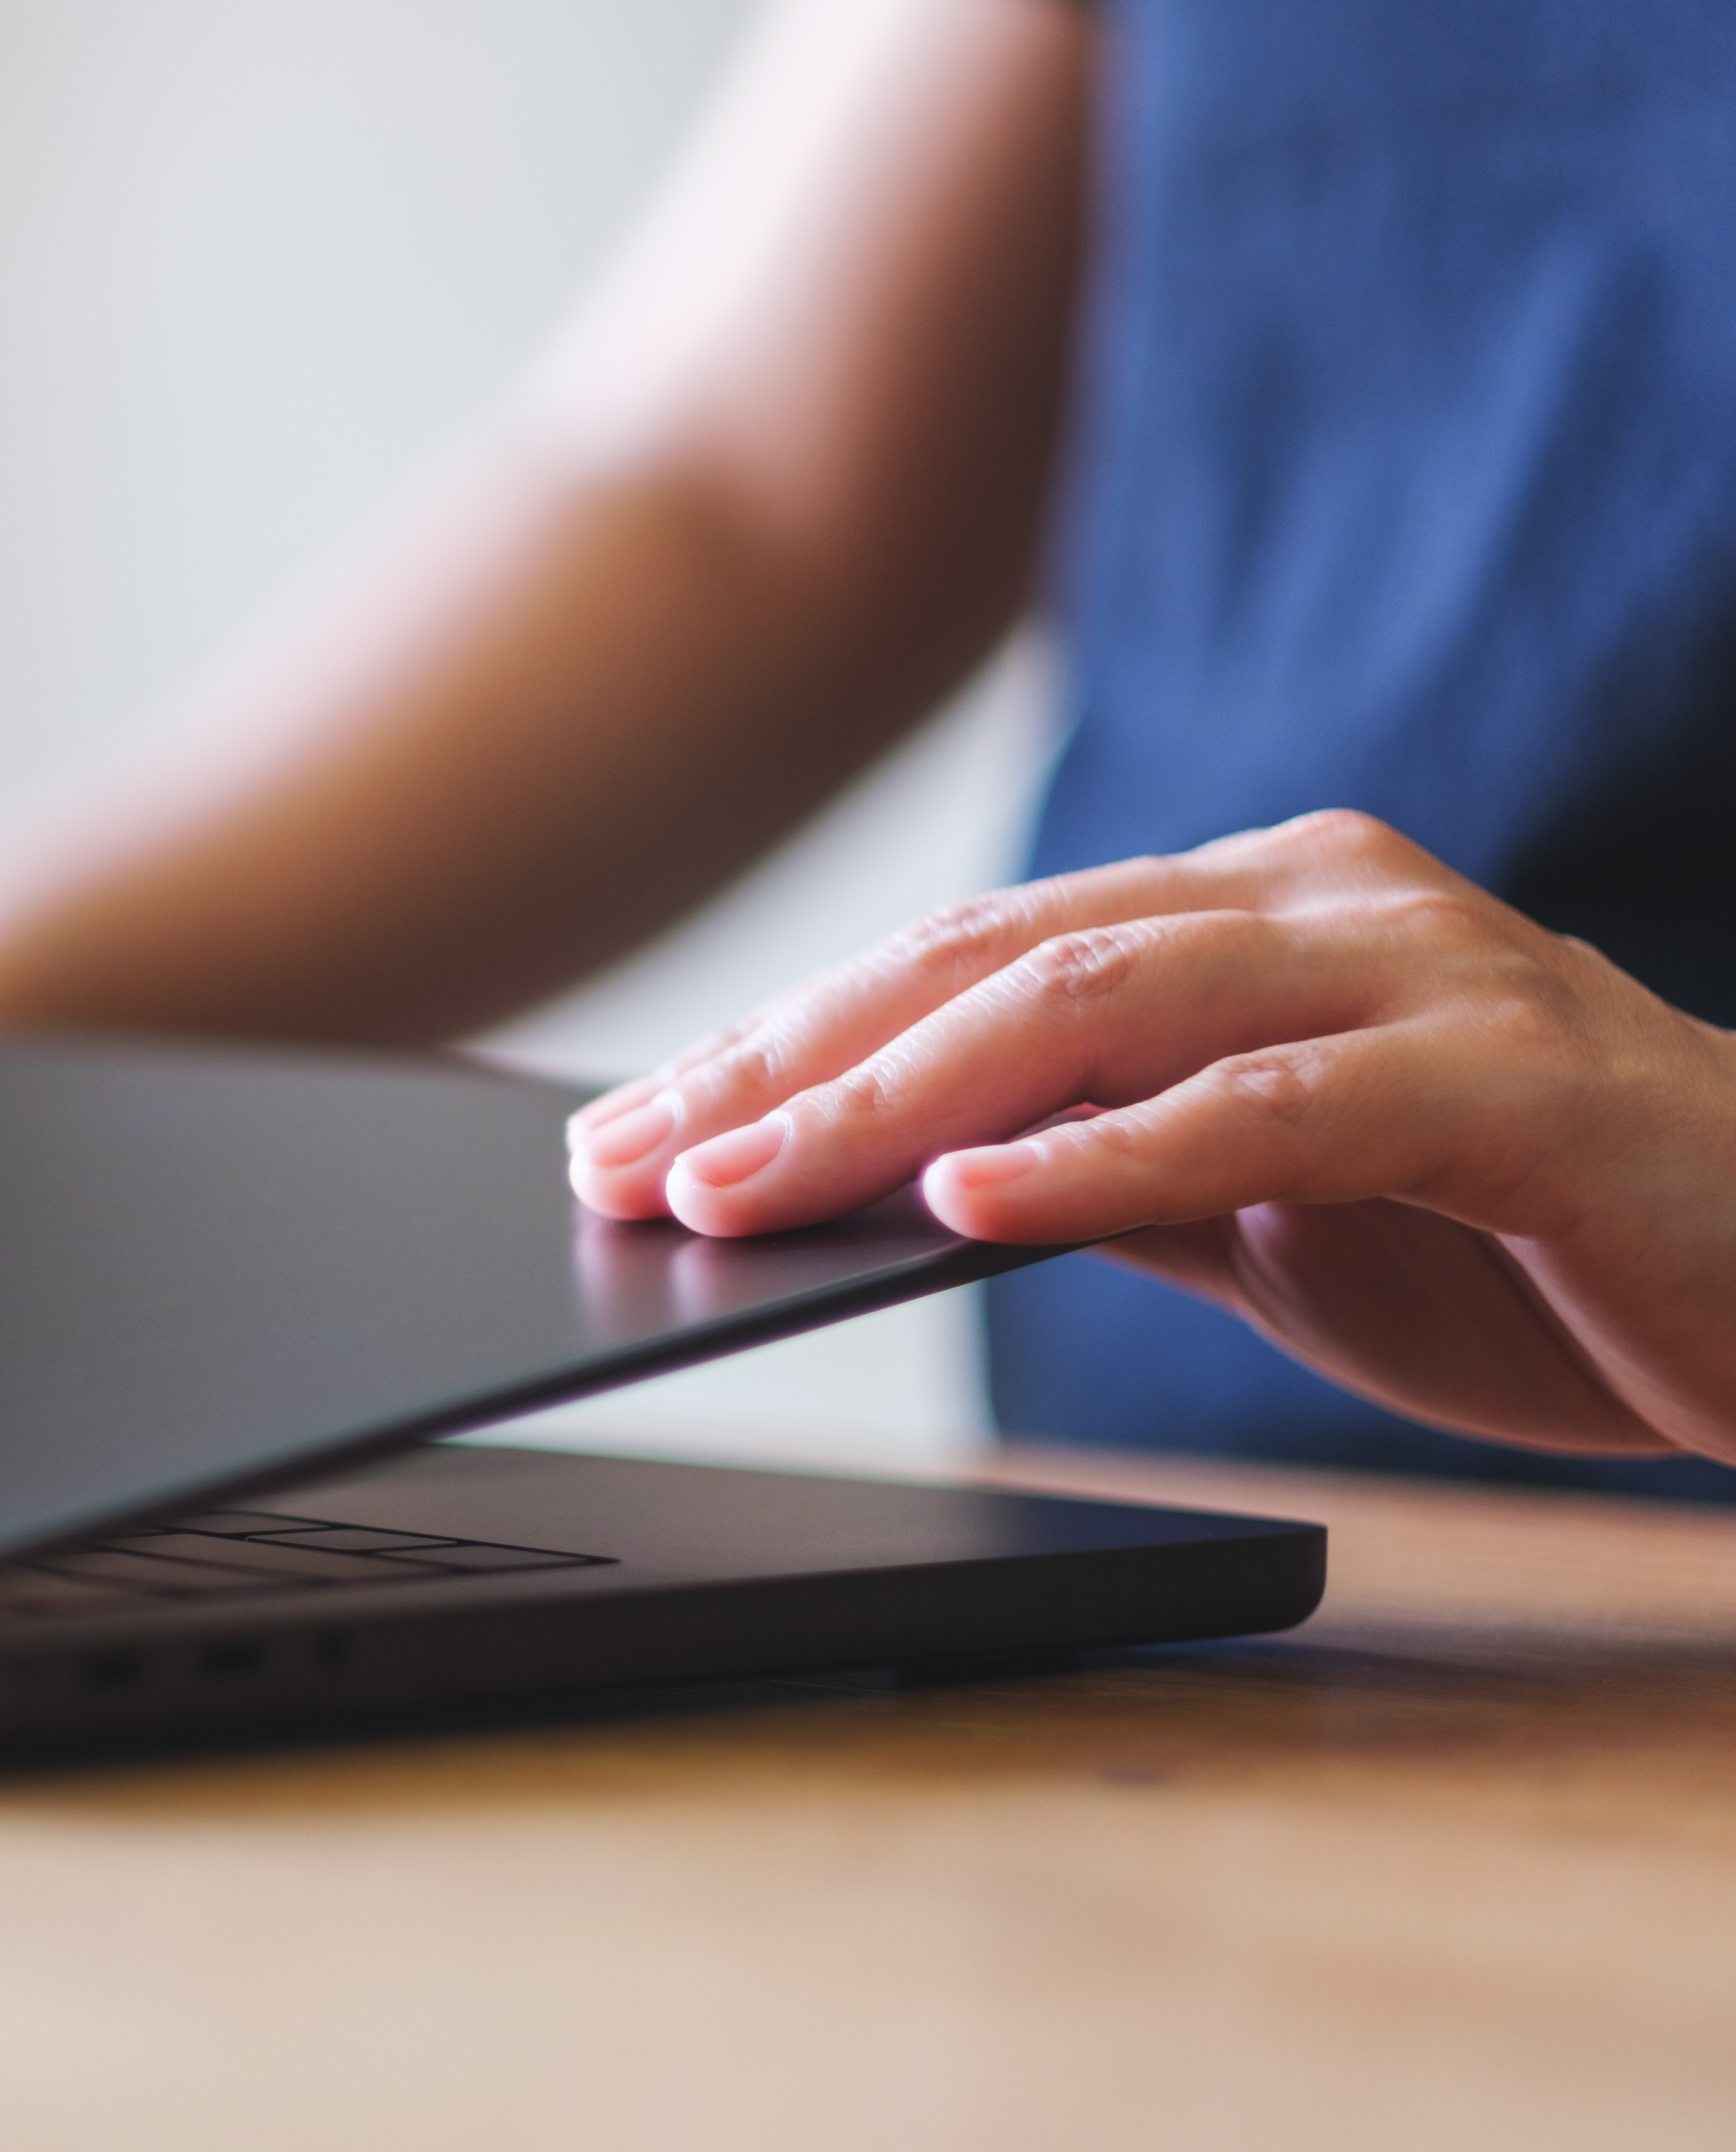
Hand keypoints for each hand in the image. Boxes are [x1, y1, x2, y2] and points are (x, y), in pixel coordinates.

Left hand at [563, 810, 1735, 1461]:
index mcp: (1247, 914)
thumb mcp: (1257, 1214)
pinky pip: (1266, 1110)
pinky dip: (1104, 1159)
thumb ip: (1096, 1174)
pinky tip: (966, 1205)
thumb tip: (886, 1189)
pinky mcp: (1514, 1084)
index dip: (780, 1043)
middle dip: (787, 1067)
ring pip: (1098, 1010)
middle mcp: (1319, 904)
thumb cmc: (1525, 1248)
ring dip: (892, 1106)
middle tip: (626, 1159)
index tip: (625, 1131)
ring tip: (737, 1184)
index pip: (961, 961)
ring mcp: (1425, 974)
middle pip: (994, 964)